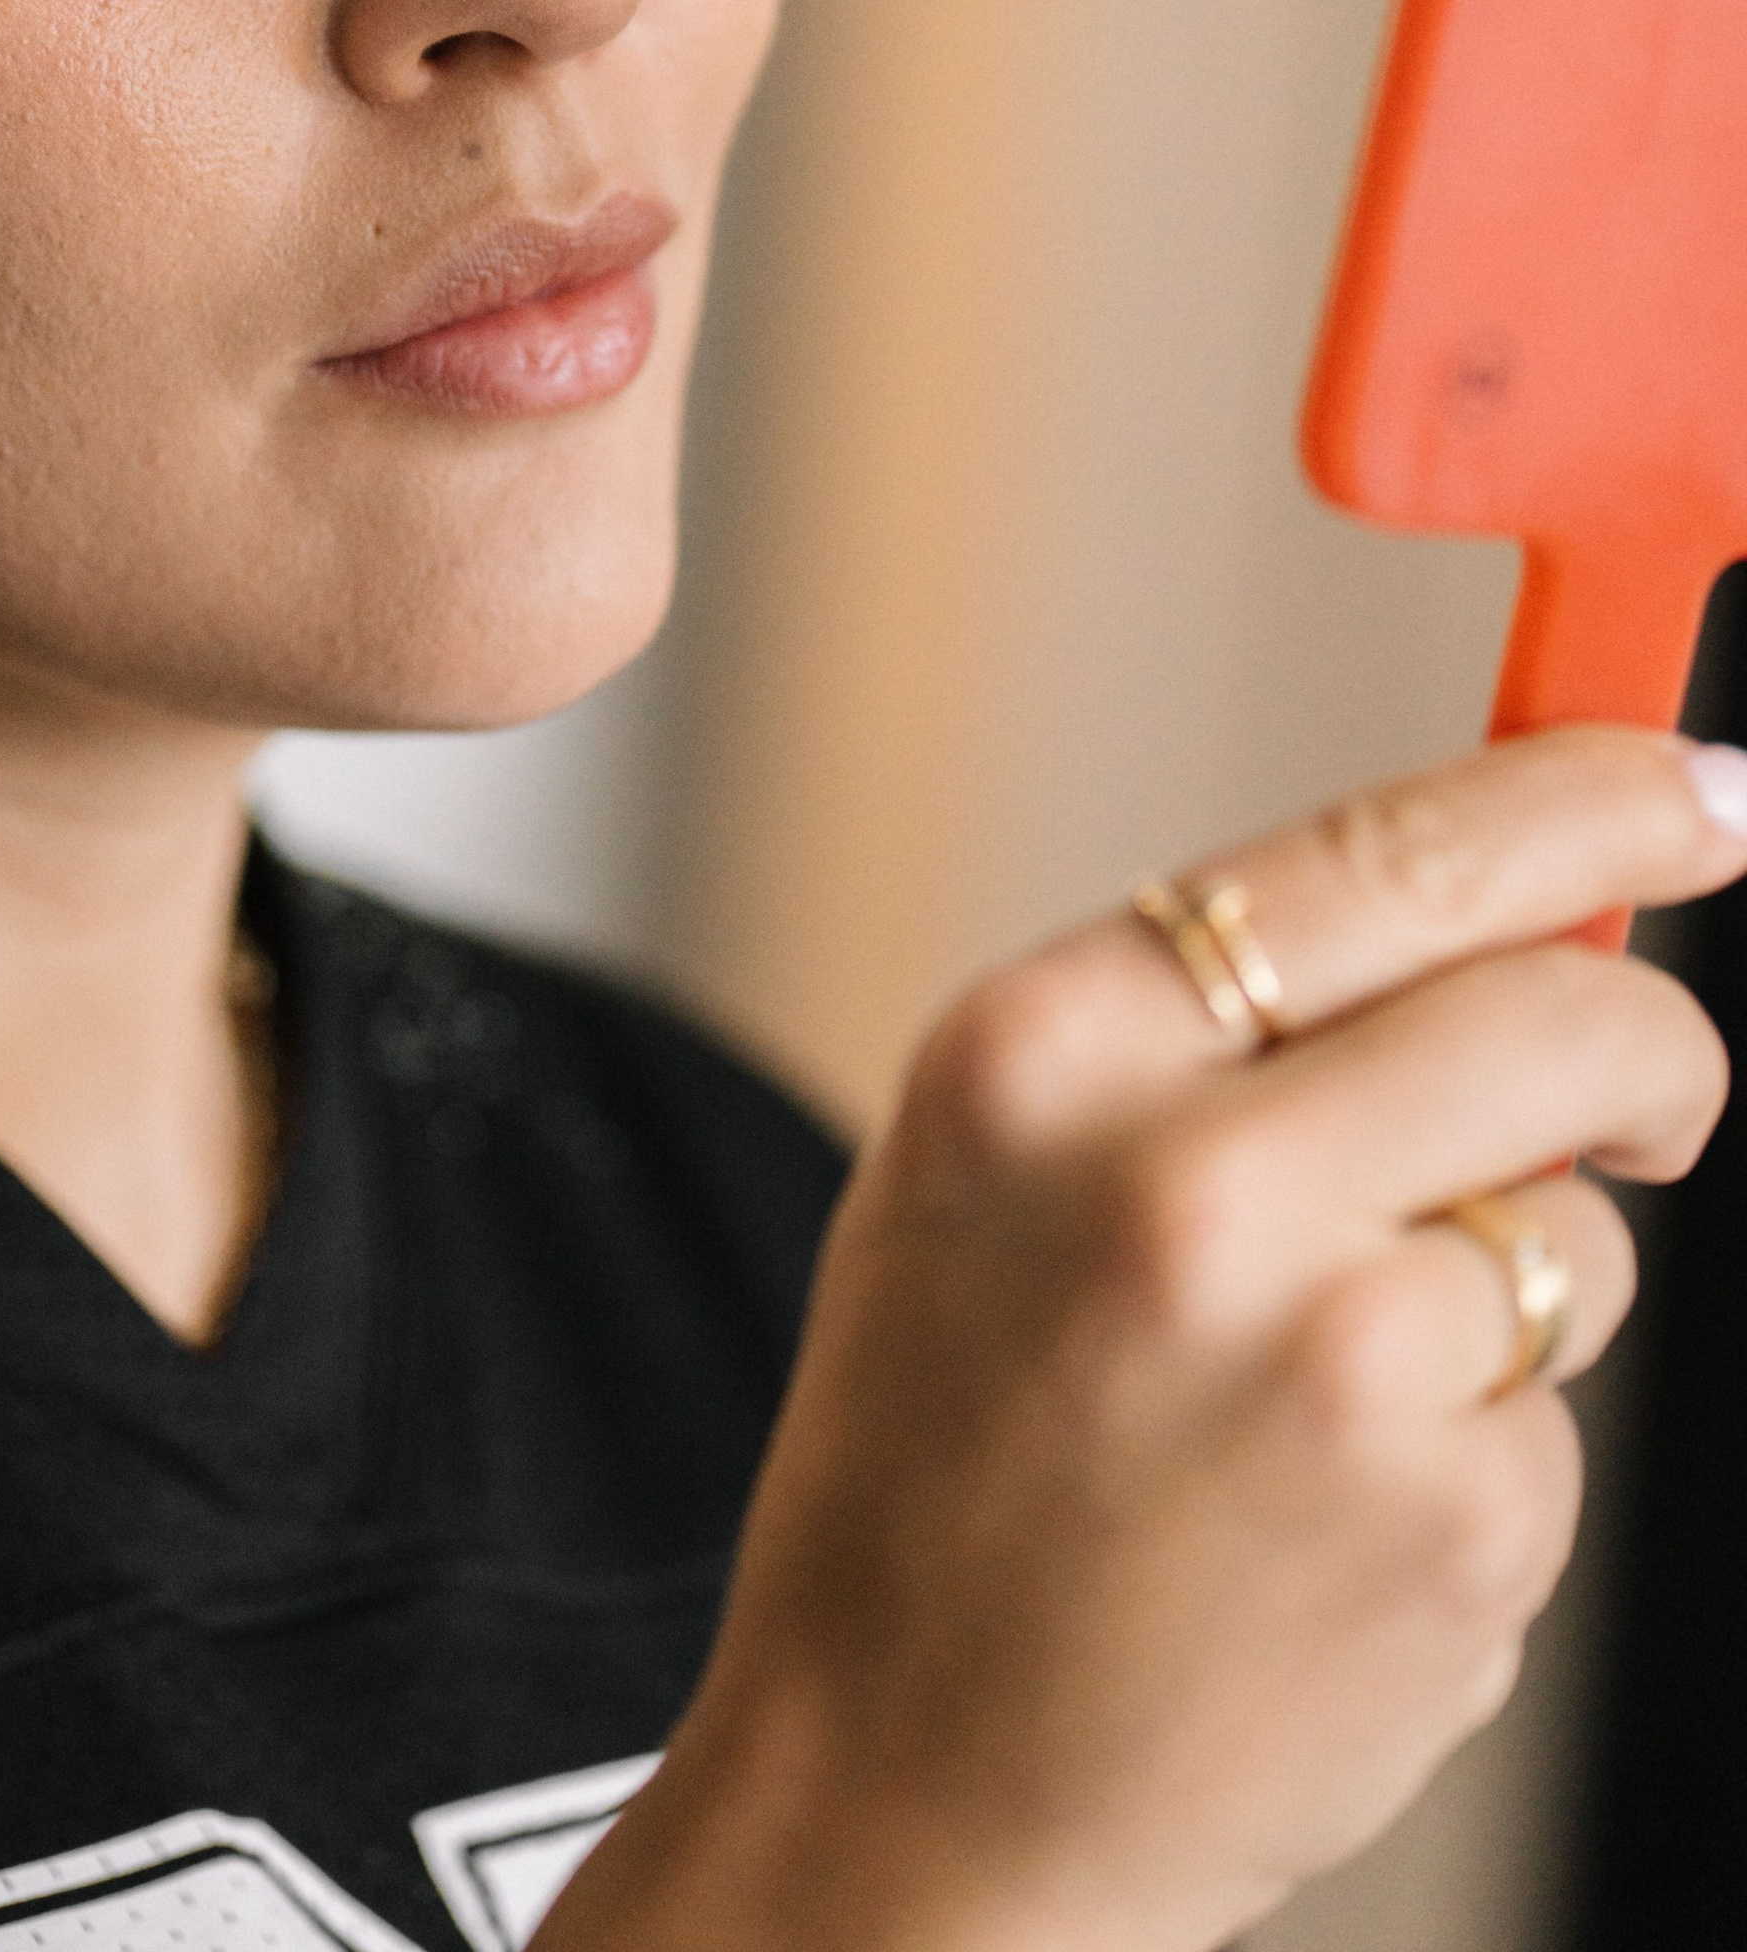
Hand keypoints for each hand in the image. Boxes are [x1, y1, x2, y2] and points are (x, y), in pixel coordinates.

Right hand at [541, 726, 1746, 1951]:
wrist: (904, 1789)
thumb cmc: (945, 1457)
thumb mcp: (996, 1160)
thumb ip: (1224, 1024)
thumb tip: (1507, 912)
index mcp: (1049, 1050)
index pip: (1390, 852)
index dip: (1593, 792)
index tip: (1696, 782)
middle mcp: (1190, 1183)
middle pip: (1561, 1014)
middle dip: (1650, 1049)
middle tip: (1646, 1096)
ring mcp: (1336, 1365)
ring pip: (1574, 1235)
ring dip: (1511, 1294)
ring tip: (1320, 1404)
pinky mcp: (1451, 1534)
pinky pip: (1551, 1424)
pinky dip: (1477, 1461)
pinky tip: (1326, 1531)